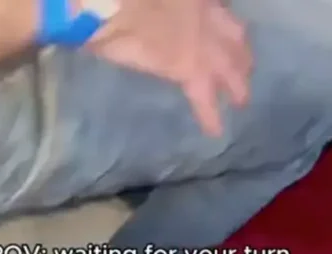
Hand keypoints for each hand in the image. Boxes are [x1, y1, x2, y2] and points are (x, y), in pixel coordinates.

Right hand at [87, 0, 251, 135]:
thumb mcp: (139, 0)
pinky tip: (214, 130)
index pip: (218, 10)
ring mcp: (203, 42)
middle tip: (244, 68)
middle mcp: (205, 15)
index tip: (223, 29)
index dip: (222, 22)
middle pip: (234, 37)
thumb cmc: (121, 0)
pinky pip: (203, 97)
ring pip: (230, 66)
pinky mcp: (190, 68)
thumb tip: (135, 13)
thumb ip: (146, 8)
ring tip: (240, 100)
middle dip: (240, 54)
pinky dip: (209, 115)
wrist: (119, 8)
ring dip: (236, 83)